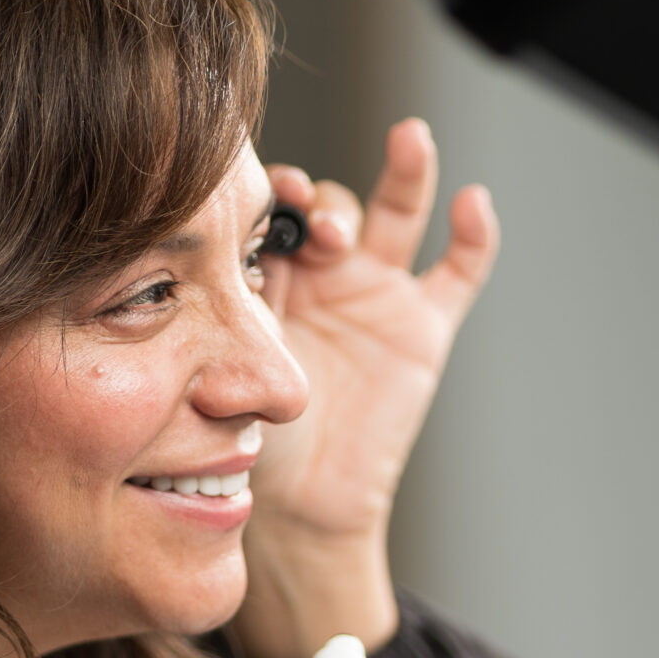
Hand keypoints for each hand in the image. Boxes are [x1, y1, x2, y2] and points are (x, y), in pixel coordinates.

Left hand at [233, 118, 497, 657]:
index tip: (261, 196)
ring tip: (404, 147)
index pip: (269, 214)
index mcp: (264, 278)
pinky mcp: (420, 327)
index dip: (269, 198)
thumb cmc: (245, 444)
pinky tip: (471, 202)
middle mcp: (319, 274)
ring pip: (395, 213)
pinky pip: (459, 272)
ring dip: (402, 176)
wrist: (298, 510)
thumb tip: (186, 276)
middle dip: (320, 200)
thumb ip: (212, 320)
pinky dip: (473, 235)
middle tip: (308, 216)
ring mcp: (373, 295)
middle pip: (328, 205)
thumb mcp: (215, 368)